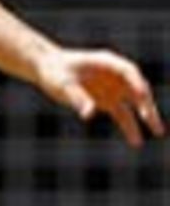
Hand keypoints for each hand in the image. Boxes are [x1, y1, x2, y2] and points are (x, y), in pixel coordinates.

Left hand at [38, 48, 164, 147]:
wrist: (46, 68)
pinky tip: (137, 142)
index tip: (142, 95)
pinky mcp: (106, 101)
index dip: (136, 83)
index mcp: (106, 62)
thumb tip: (89, 114)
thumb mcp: (62, 84)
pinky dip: (129, 127)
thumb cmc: (53, 71)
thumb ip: (77, 97)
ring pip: (135, 103)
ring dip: (146, 116)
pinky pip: (123, 115)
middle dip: (146, 103)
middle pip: (137, 87)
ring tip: (158, 132)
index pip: (129, 71)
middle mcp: (114, 74)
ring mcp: (113, 88)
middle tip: (150, 118)